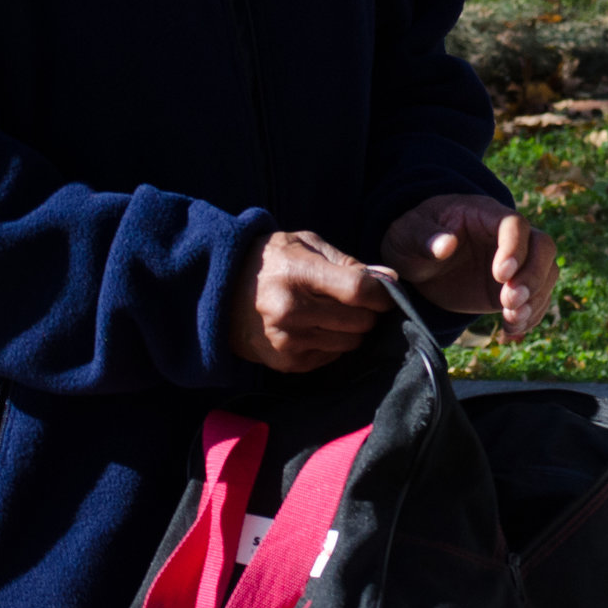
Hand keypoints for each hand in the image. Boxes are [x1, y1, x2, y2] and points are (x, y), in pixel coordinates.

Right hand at [227, 230, 393, 372]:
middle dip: (366, 311)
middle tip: (354, 300)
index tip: (386, 292)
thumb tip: (389, 278)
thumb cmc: (269, 261)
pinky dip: (331, 344)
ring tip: (330, 313)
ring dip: (350, 329)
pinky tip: (313, 327)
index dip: (381, 293)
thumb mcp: (305, 245)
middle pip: (359, 321)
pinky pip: (331, 357)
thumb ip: (348, 263)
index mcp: (298, 273)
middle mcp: (292, 311)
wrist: (217, 292)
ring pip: (350, 343)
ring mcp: (288, 341)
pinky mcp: (286, 362)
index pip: (358, 290)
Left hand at [379, 194, 557, 339]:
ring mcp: (515, 261)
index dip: (514, 248)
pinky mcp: (513, 286)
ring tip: (512, 319)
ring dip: (536, 298)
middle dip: (533, 276)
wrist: (416, 262)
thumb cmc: (411, 239)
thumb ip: (423, 237)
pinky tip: (512, 330)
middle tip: (508, 302)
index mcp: (483, 214)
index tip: (500, 275)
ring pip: (546, 271)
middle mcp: (507, 235)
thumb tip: (445, 244)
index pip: (514, 224)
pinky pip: (538, 297)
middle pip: (542, 245)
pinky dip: (531, 315)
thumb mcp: (406, 235)